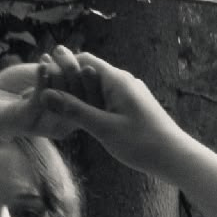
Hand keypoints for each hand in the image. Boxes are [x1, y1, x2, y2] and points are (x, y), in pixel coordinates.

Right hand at [34, 48, 178, 172]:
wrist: (174, 156)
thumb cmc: (141, 142)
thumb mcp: (103, 127)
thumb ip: (73, 110)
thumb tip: (45, 95)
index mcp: (117, 80)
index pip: (85, 60)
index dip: (62, 63)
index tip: (42, 71)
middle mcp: (123, 82)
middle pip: (89, 73)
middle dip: (66, 79)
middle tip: (41, 86)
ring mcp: (128, 94)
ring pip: (95, 88)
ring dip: (76, 94)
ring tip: (55, 103)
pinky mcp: (131, 107)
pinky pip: (104, 100)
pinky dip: (89, 105)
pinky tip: (78, 117)